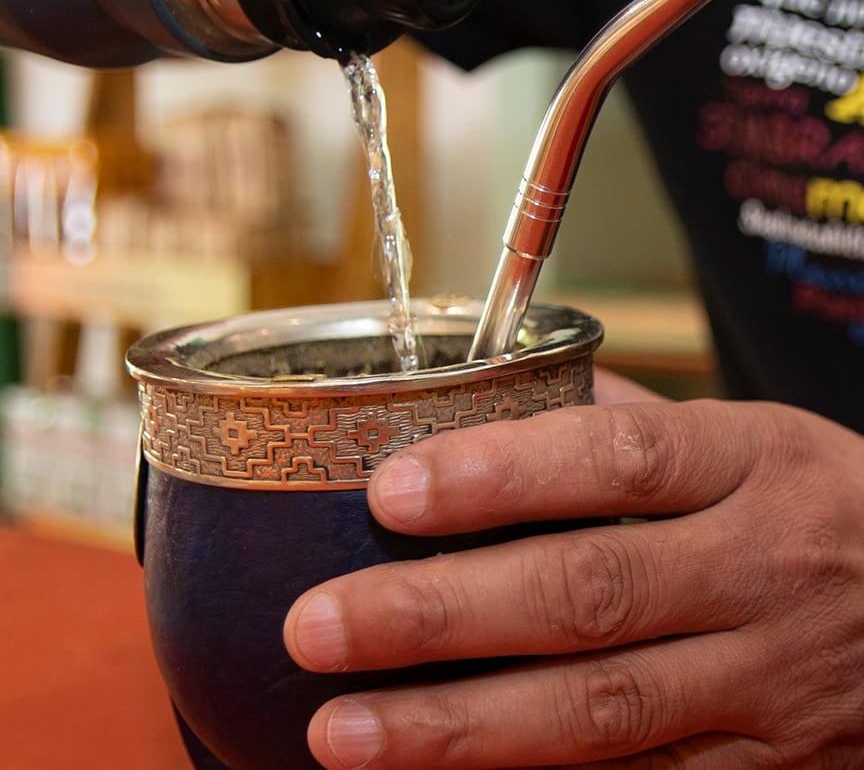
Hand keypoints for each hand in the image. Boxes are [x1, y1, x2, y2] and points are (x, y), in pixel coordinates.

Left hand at [284, 369, 863, 766]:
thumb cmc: (815, 507)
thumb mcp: (751, 439)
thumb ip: (622, 425)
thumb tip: (480, 399)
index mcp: (751, 463)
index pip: (614, 460)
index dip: (497, 474)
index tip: (387, 493)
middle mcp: (758, 572)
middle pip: (586, 593)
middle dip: (438, 615)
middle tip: (317, 626)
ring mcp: (765, 683)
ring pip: (602, 710)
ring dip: (459, 728)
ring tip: (343, 733)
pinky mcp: (763, 768)